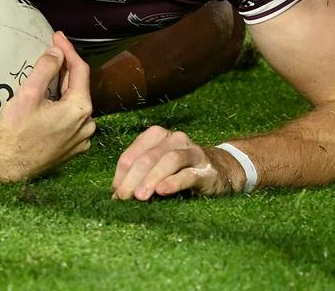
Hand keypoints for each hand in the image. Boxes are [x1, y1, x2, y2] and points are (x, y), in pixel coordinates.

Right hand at [0, 32, 94, 182]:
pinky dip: (63, 108)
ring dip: (65, 89)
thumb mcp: (29, 94)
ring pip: (76, 105)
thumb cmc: (16, 131)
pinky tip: (51, 104)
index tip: (57, 36)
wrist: (8, 166)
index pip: (79, 70)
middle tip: (53, 51)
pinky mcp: (73, 149)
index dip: (68, 50)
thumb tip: (57, 51)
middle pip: (78, 88)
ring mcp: (82, 139)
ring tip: (51, 76)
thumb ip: (45, 69)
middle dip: (65, 69)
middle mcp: (87, 125)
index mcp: (79, 109)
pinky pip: (72, 121)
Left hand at [112, 126, 239, 199]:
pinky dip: (173, 182)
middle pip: (147, 158)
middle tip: (124, 198)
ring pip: (168, 161)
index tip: (116, 193)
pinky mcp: (206, 169)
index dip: (121, 174)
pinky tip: (162, 190)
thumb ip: (138, 176)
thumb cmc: (179, 170)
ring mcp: (192, 152)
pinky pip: (188, 174)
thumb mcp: (156, 168)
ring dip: (151, 179)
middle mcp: (173, 139)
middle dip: (132, 179)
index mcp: (156, 135)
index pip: (131, 154)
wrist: (218, 171)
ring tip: (140, 196)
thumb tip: (116, 196)